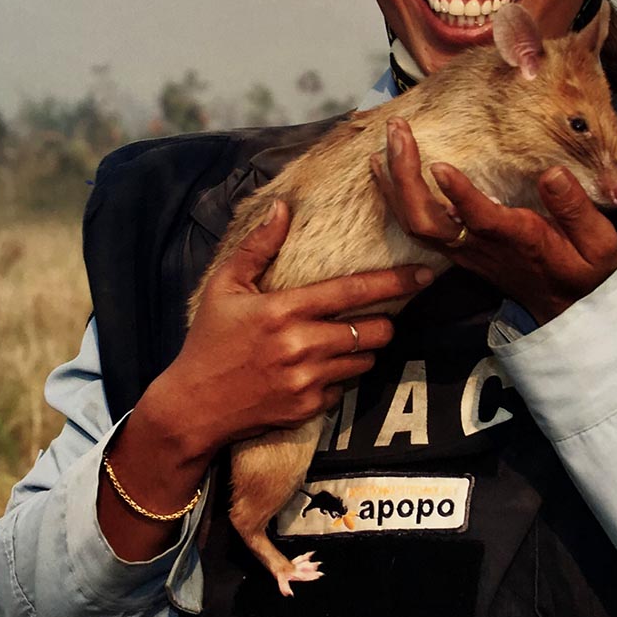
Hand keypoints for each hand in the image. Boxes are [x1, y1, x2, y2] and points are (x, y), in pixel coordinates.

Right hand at [148, 199, 432, 458]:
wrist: (193, 407)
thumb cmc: (209, 340)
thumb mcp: (223, 287)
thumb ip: (257, 246)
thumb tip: (282, 207)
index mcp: (284, 310)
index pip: (353, 292)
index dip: (395, 282)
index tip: (424, 274)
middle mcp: (301, 345)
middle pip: (374, 331)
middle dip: (384, 321)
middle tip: (375, 316)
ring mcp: (307, 381)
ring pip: (366, 360)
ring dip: (363, 349)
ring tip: (342, 341)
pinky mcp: (309, 409)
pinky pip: (344, 387)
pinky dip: (339, 377)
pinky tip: (316, 369)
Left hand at [372, 118, 616, 323]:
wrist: (567, 310)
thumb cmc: (584, 269)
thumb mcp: (598, 244)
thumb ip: (575, 209)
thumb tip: (551, 173)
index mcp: (518, 240)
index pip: (482, 220)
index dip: (459, 195)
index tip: (439, 165)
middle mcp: (480, 247)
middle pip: (427, 221)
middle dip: (406, 177)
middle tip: (399, 132)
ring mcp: (462, 251)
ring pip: (414, 225)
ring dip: (394, 182)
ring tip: (387, 140)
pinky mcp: (455, 250)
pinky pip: (414, 226)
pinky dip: (395, 195)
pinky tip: (385, 167)